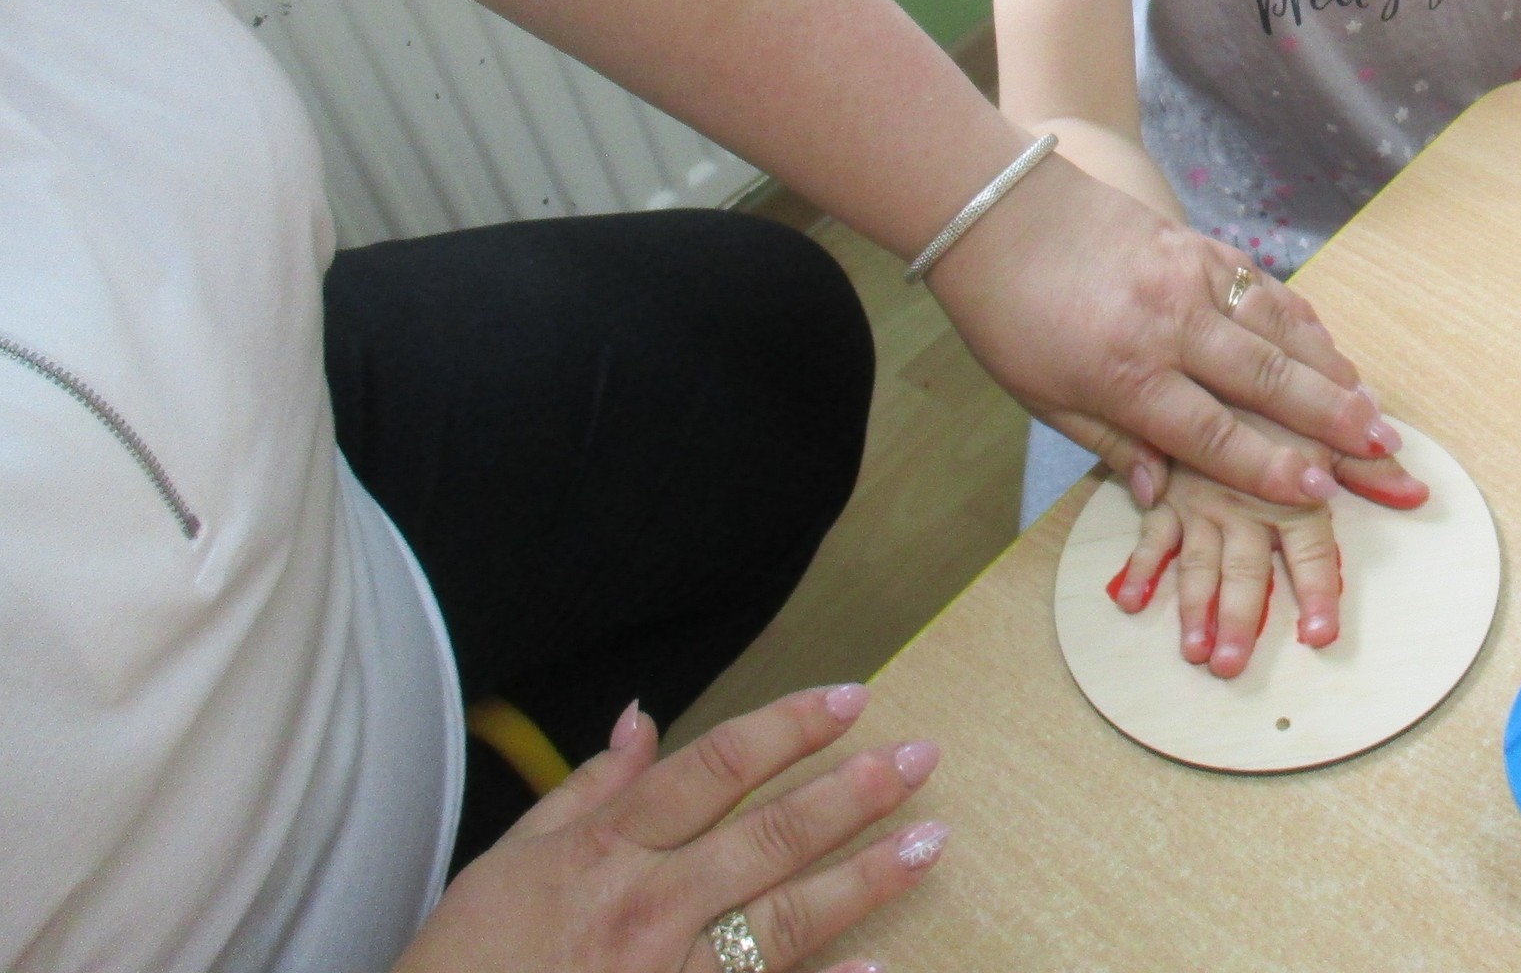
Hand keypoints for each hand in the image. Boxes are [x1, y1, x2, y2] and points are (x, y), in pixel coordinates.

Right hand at [394, 685, 940, 972]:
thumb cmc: (463, 966)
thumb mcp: (507, 864)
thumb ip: (584, 792)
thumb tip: (640, 722)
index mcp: (603, 852)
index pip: (712, 769)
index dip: (786, 729)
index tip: (851, 699)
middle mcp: (643, 907)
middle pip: (766, 836)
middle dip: (851, 793)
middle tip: (921, 759)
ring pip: (782, 920)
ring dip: (864, 878)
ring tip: (931, 841)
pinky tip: (880, 968)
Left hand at [925, 160, 1402, 507]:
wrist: (994, 209)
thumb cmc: (1009, 316)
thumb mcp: (1042, 398)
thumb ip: (1110, 444)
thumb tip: (1161, 494)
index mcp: (1124, 372)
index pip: (1212, 432)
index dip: (1269, 466)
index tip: (1320, 489)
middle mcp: (1168, 324)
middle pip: (1267, 379)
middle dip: (1330, 419)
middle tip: (1381, 450)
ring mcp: (1190, 276)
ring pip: (1280, 329)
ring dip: (1333, 371)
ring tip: (1373, 408)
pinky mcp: (1198, 244)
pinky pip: (1266, 289)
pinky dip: (1305, 323)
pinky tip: (1331, 349)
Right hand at [1108, 411, 1428, 676]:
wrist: (1209, 345)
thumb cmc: (1277, 393)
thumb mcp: (1325, 426)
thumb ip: (1368, 467)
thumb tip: (1417, 494)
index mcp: (1289, 488)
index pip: (1309, 550)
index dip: (1317, 591)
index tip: (1320, 636)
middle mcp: (1243, 502)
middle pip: (1244, 568)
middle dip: (1239, 618)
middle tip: (1233, 665)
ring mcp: (1200, 500)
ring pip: (1198, 561)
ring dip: (1193, 607)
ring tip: (1194, 652)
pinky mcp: (1165, 490)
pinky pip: (1150, 531)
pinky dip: (1138, 566)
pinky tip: (1129, 600)